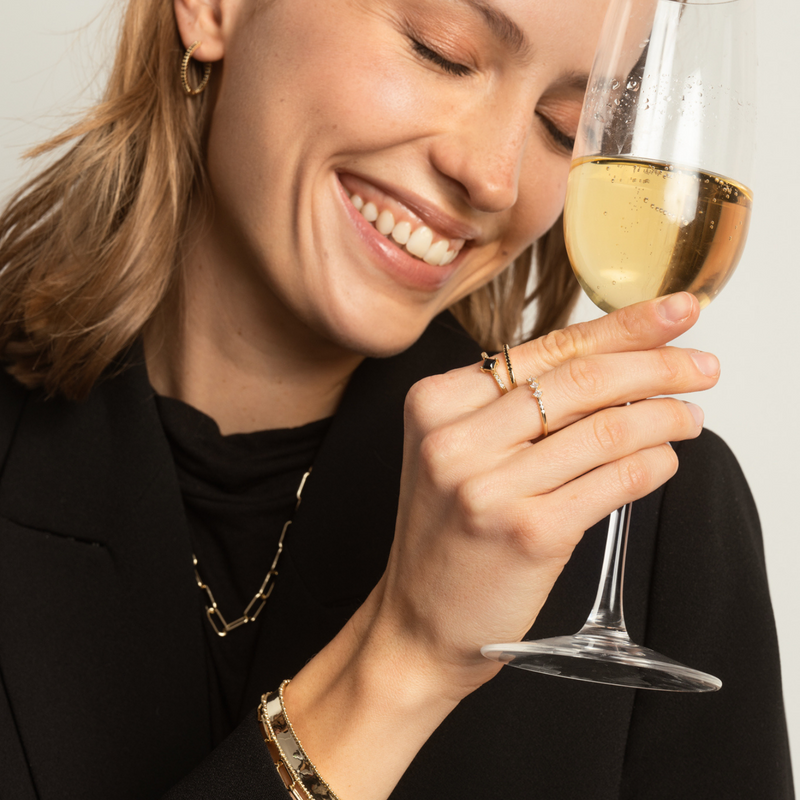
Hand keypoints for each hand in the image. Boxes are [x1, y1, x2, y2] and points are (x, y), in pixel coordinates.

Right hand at [285, 292, 718, 799]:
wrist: (417, 620)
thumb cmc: (447, 532)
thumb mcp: (458, 452)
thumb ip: (515, 405)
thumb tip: (614, 361)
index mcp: (436, 403)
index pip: (546, 348)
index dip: (621, 327)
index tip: (674, 313)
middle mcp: (455, 439)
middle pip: (580, 380)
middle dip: (659, 365)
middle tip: (704, 366)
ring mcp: (489, 487)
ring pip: (604, 429)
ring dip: (667, 417)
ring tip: (692, 418)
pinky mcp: (528, 533)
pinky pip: (614, 481)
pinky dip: (653, 465)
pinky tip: (665, 459)